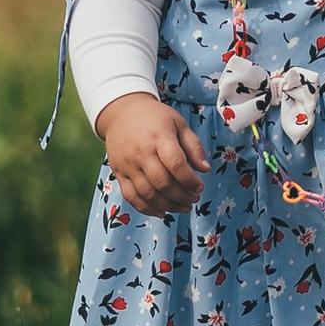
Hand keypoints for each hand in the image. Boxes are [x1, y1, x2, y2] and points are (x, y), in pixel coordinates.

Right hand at [101, 91, 209, 213]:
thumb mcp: (179, 124)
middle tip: (194, 198)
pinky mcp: (119, 174)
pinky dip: (147, 209)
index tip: (200, 186)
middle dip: (182, 196)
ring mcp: (128, 165)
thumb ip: (193, 146)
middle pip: (163, 183)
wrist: (121, 113)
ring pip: (148, 194)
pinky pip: (131, 197)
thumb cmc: (155, 118)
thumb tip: (205, 169)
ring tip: (183, 207)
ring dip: (169, 205)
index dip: (190, 180)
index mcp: (159, 137)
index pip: (176, 164)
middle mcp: (141, 152)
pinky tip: (162, 212)